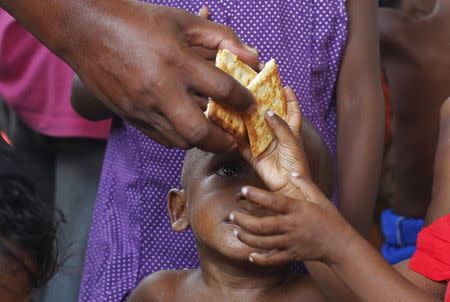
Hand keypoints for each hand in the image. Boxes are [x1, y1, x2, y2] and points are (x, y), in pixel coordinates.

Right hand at [65, 2, 258, 151]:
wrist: (87, 32)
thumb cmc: (138, 22)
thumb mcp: (183, 21)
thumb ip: (221, 37)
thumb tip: (252, 55)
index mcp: (176, 61)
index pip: (222, 89)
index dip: (244, 100)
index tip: (250, 103)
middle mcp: (160, 90)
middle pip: (200, 132)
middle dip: (223, 141)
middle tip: (233, 139)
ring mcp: (143, 107)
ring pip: (180, 141)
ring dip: (201, 141)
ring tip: (211, 133)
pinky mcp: (130, 116)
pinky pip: (161, 138)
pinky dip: (179, 138)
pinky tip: (185, 127)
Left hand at [230, 174, 355, 264]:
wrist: (341, 244)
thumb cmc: (330, 218)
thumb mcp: (320, 197)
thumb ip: (305, 184)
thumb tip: (292, 172)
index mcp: (297, 209)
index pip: (273, 201)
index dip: (256, 195)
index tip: (243, 190)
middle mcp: (291, 226)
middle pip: (261, 225)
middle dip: (242, 220)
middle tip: (230, 215)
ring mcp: (290, 242)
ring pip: (263, 242)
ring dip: (246, 237)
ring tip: (236, 230)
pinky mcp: (292, 255)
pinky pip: (272, 259)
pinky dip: (260, 259)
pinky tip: (251, 255)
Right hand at [240, 87, 309, 196]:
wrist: (287, 187)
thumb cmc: (295, 164)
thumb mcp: (291, 141)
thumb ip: (280, 125)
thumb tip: (268, 111)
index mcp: (291, 131)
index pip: (292, 111)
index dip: (290, 98)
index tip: (284, 86)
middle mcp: (277, 136)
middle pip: (269, 116)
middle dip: (262, 104)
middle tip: (253, 92)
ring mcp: (264, 145)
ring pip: (253, 129)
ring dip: (246, 119)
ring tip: (237, 105)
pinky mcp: (254, 156)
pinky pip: (242, 145)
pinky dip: (236, 138)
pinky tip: (228, 127)